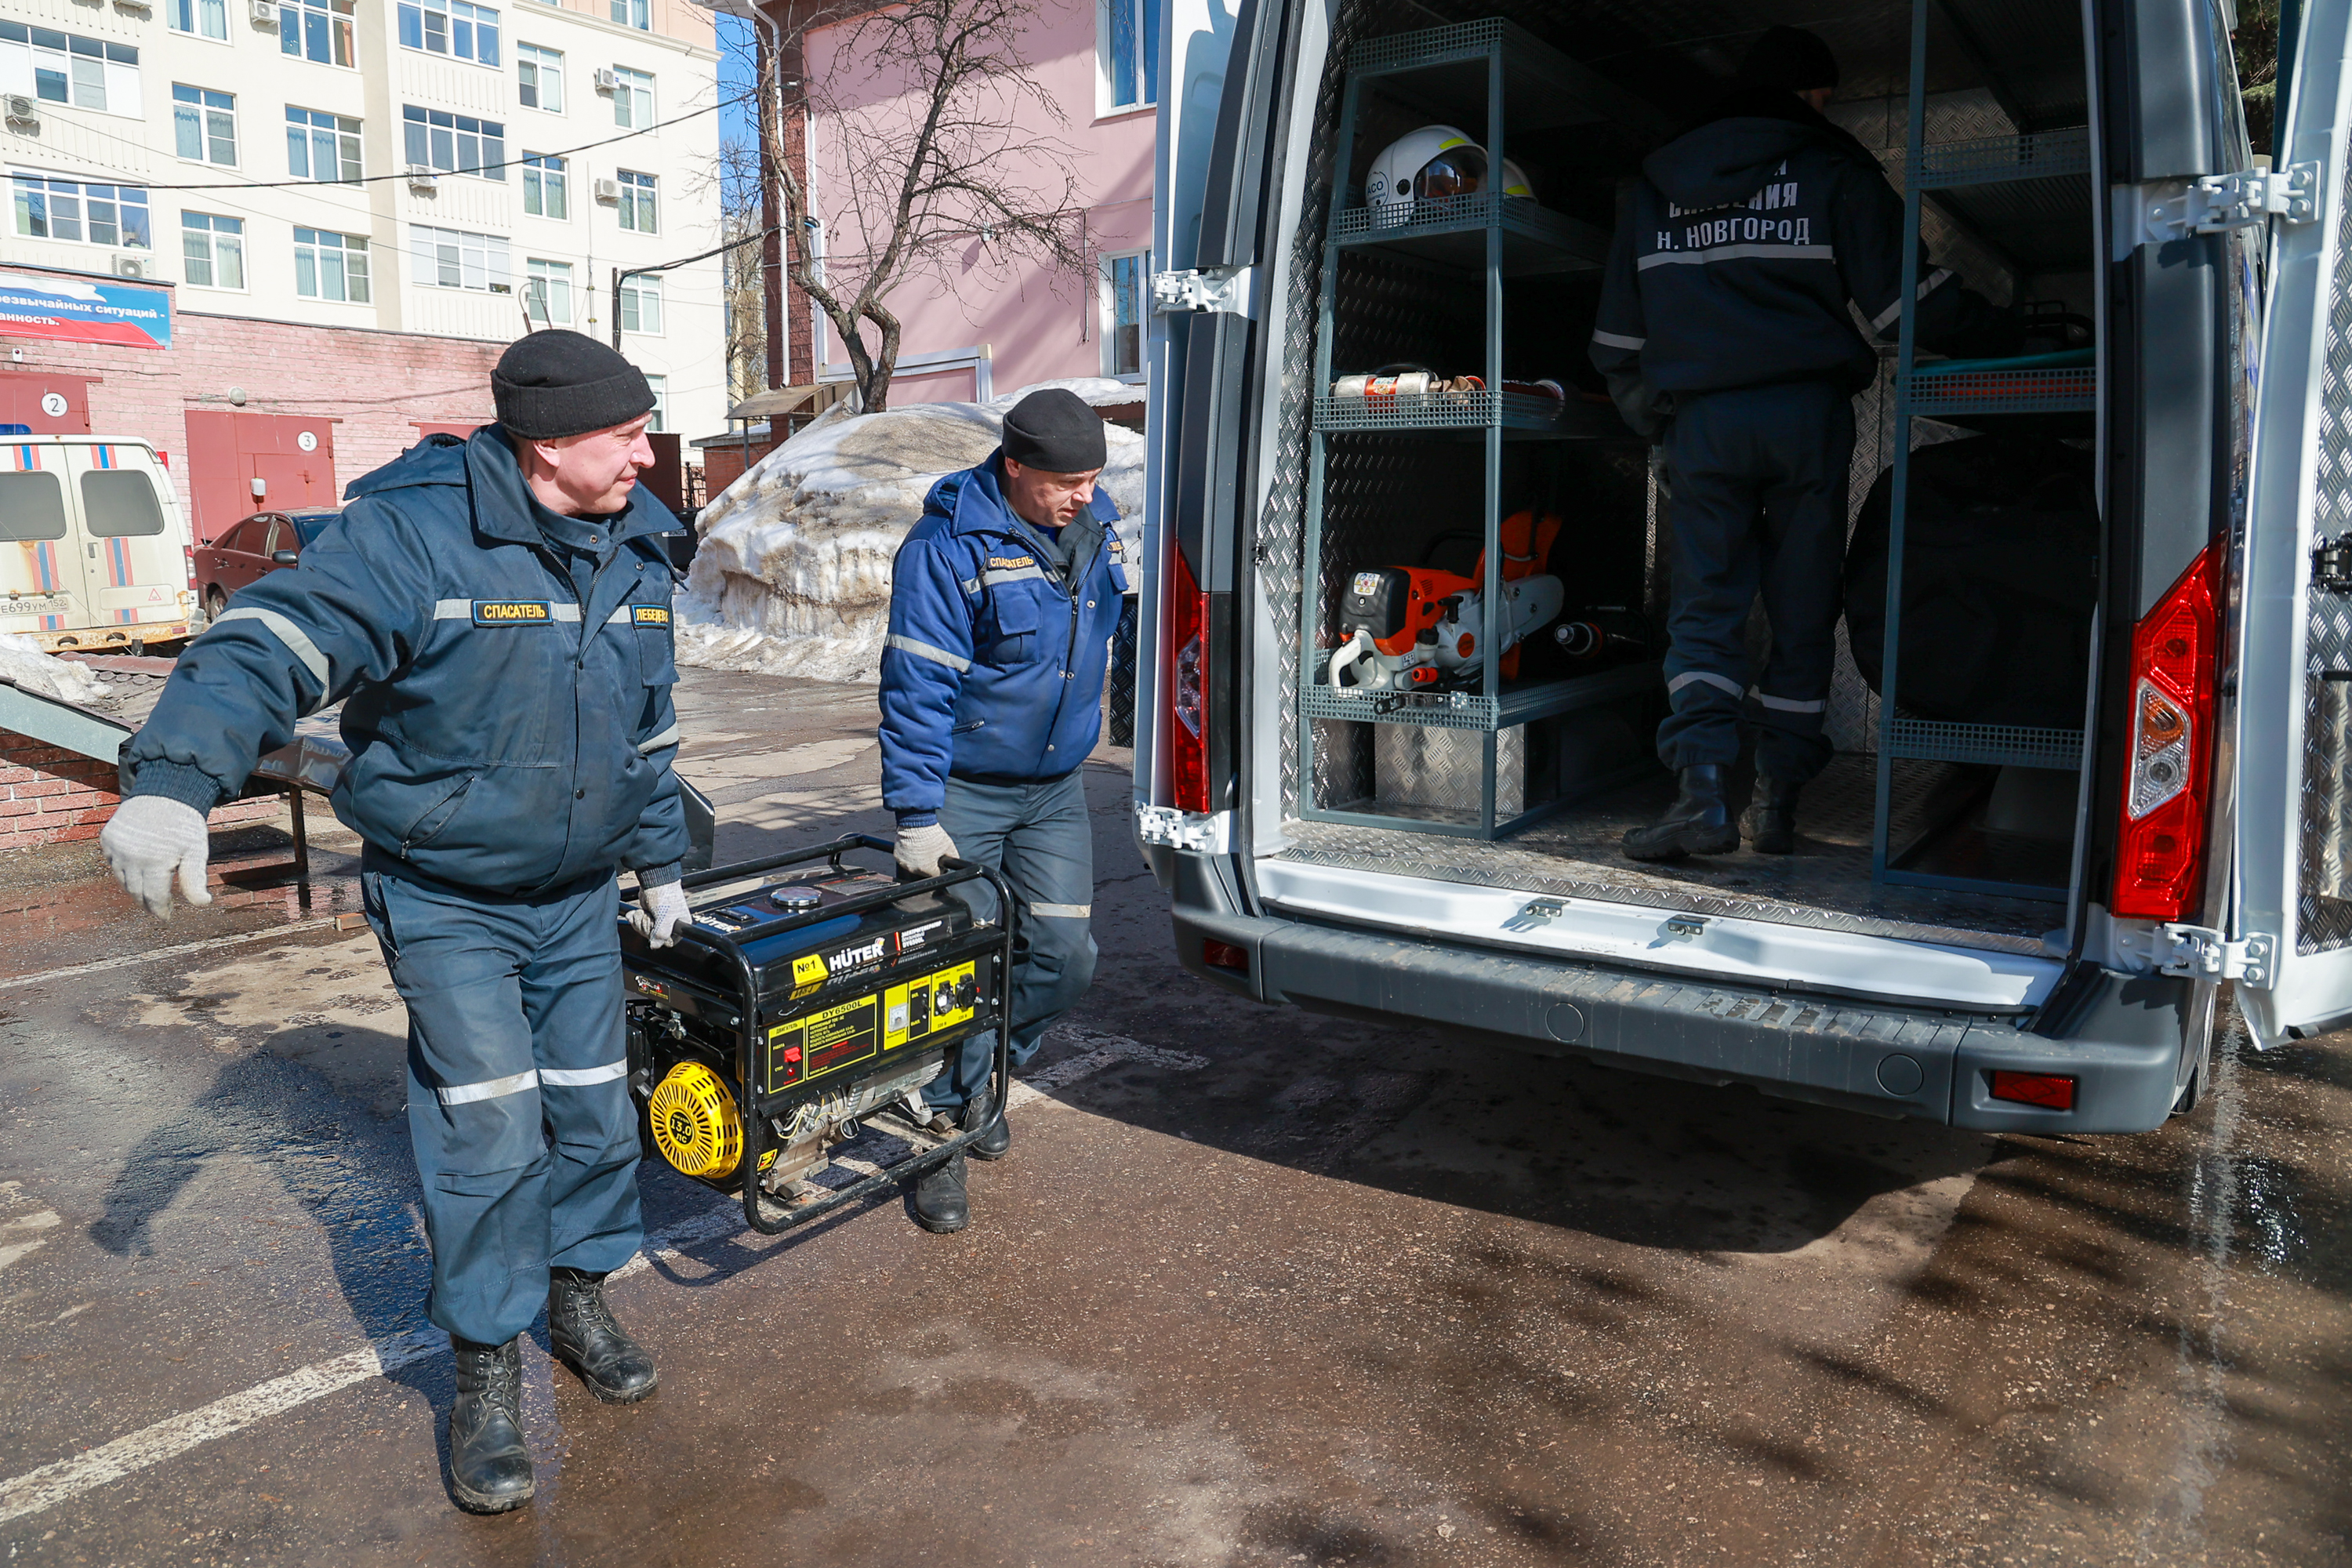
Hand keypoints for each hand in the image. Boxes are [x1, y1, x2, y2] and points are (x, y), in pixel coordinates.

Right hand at [100, 795, 213, 917]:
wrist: (165, 792)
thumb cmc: (184, 825)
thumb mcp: (196, 851)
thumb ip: (195, 879)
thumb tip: (203, 904)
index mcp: (154, 862)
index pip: (153, 897)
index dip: (160, 910)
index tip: (166, 917)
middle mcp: (130, 857)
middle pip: (136, 892)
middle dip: (147, 903)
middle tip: (158, 909)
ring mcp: (115, 848)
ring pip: (123, 880)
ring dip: (135, 888)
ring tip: (149, 892)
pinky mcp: (107, 840)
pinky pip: (113, 864)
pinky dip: (123, 871)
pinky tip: (137, 871)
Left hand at [628, 879, 689, 947]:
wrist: (655, 880)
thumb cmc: (665, 894)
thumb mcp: (665, 917)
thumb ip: (661, 934)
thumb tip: (655, 946)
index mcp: (680, 926)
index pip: (668, 942)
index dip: (659, 937)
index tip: (656, 927)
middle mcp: (670, 924)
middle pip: (654, 937)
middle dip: (647, 926)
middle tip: (650, 916)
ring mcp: (658, 920)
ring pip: (645, 931)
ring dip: (640, 921)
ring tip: (645, 912)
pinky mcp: (649, 915)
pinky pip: (640, 924)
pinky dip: (636, 918)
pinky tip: (638, 912)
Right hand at [894, 822, 955, 879]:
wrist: (916, 822)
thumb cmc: (931, 833)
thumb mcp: (948, 846)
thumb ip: (953, 857)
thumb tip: (953, 862)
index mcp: (927, 869)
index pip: (936, 874)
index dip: (939, 867)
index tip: (939, 861)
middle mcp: (914, 869)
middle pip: (924, 871)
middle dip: (928, 863)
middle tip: (931, 852)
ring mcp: (904, 863)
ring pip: (913, 865)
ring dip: (918, 859)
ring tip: (922, 848)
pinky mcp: (897, 856)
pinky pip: (904, 858)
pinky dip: (908, 854)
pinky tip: (914, 846)